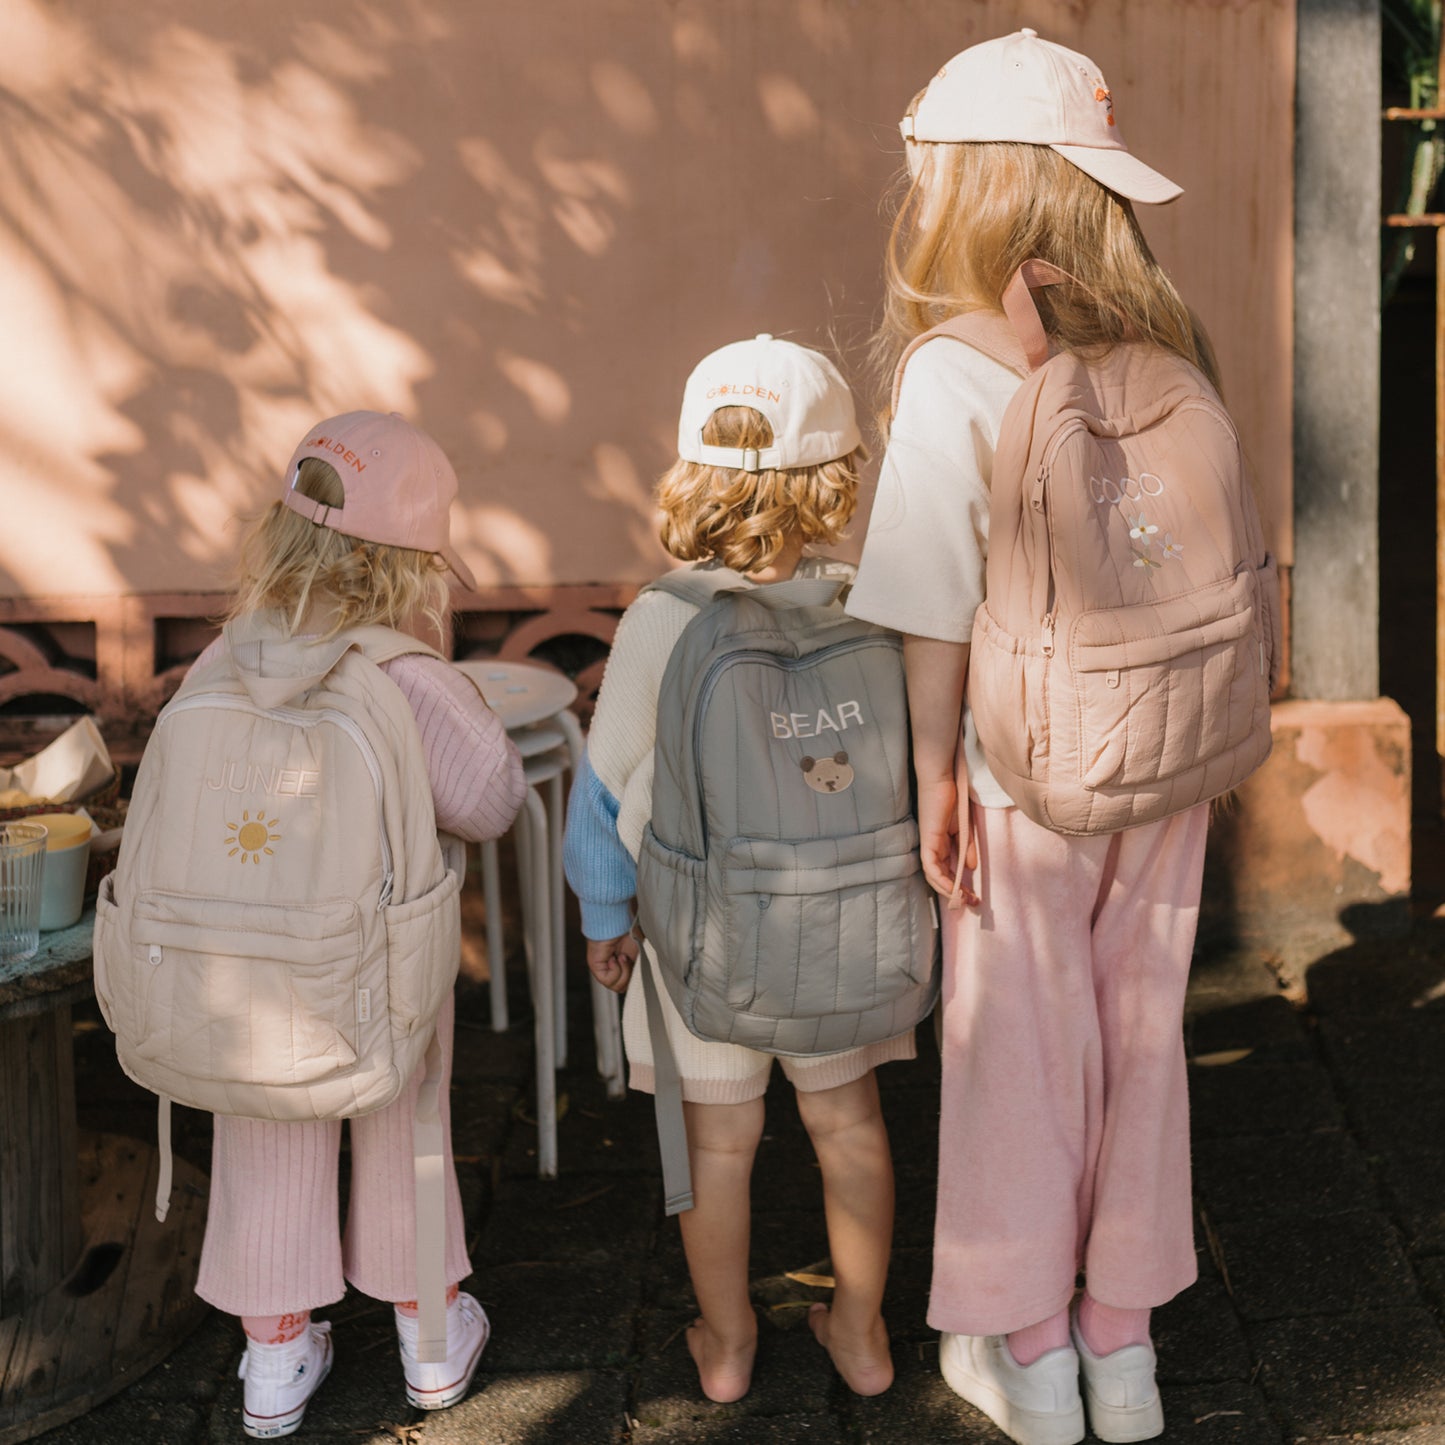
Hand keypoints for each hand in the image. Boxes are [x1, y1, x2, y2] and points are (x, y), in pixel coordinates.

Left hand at [586, 931, 638, 992]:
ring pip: (616, 987)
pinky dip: (615, 970)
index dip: (635, 979)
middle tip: (630, 960)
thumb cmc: (629, 933)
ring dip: (624, 972)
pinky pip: (608, 981)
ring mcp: (604, 970)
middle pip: (623, 987)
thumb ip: (639, 971)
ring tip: (622, 957)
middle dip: (630, 975)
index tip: (639, 968)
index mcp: (623, 966)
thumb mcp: (641, 956)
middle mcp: (613, 969)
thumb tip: (640, 983)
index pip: (629, 984)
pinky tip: (614, 958)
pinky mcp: (596, 969)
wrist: (618, 924)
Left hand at [917, 768, 978, 908]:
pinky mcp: (928, 840)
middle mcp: (932, 847)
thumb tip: (971, 868)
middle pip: (939, 878)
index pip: (946, 871)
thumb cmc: (953, 800)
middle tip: (972, 903)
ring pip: (934, 876)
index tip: (973, 896)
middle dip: (955, 893)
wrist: (943, 780)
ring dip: (948, 890)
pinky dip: (941, 880)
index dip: (958, 886)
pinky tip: (953, 889)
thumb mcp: (965, 830)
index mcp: (940, 845)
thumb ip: (967, 849)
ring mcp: (928, 844)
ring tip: (964, 900)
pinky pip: (931, 867)